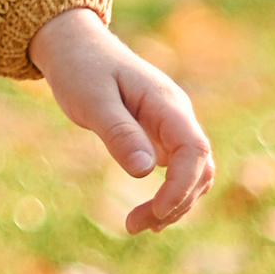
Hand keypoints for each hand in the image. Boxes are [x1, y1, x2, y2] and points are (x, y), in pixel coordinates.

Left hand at [27, 5, 213, 231]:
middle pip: (200, 167)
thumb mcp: (91, 100)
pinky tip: (150, 214)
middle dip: (175, 202)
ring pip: (194, 172)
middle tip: (133, 226)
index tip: (155, 212)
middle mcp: (177, 115)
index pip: (194, 150)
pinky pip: (178, 169)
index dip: (181, 186)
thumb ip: (118, 133)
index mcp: (166, 103)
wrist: (75, 47)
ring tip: (138, 225)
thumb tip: (145, 172)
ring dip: (175, 203)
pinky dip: (169, 193)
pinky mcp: (160, 134)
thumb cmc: (80, 69)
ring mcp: (171, 125)